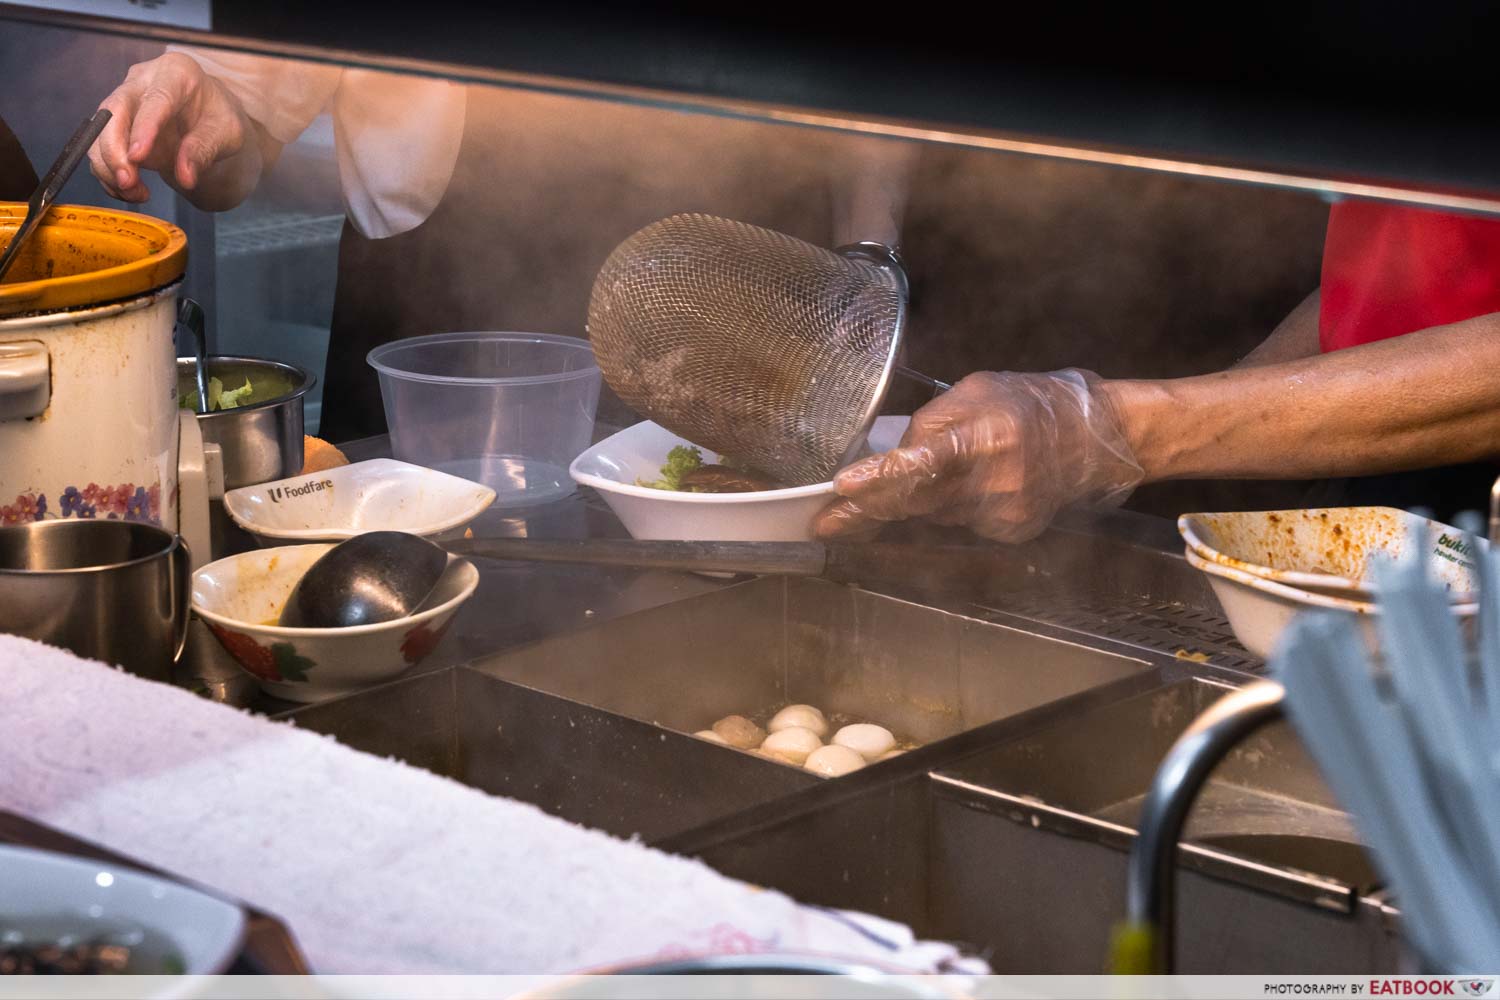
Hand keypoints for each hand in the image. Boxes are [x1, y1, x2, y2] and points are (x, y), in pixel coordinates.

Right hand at [88, 52, 256, 203]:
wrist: (207, 117)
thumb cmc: (218, 119)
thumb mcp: (226, 133)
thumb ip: (205, 151)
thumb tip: (185, 177)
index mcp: (176, 73)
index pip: (156, 98)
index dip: (144, 128)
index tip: (137, 157)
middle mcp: (143, 80)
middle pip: (114, 111)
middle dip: (114, 150)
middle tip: (128, 183)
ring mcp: (124, 99)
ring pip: (100, 130)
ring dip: (109, 166)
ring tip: (136, 193)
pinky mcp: (114, 122)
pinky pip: (99, 146)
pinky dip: (107, 172)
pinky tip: (129, 190)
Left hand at [814, 369, 1143, 542]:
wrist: (1092, 438)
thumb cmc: (1027, 404)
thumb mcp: (973, 392)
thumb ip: (930, 424)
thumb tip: (888, 456)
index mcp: (983, 437)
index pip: (920, 464)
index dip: (878, 479)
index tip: (842, 488)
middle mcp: (995, 482)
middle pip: (915, 502)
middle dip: (866, 511)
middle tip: (825, 520)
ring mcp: (1005, 513)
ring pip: (933, 514)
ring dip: (913, 501)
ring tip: (928, 477)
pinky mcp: (1011, 531)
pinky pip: (959, 522)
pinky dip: (948, 506)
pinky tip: (967, 486)